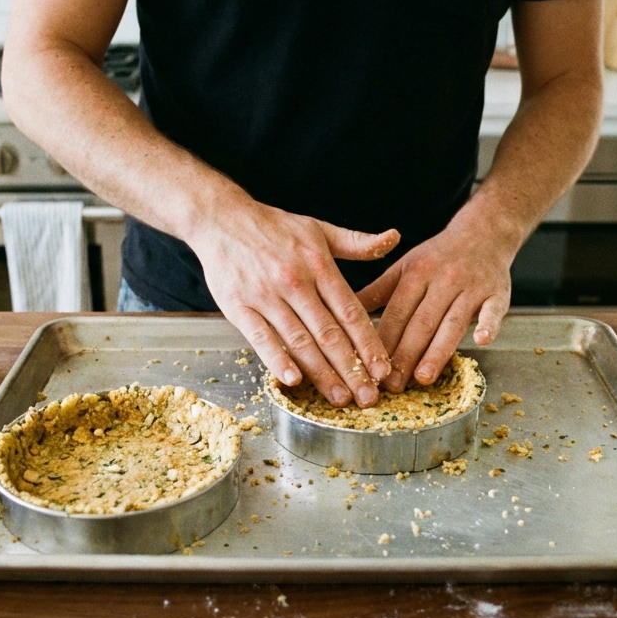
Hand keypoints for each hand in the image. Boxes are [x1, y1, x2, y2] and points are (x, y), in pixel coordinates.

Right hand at [187, 201, 399, 406]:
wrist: (221, 219)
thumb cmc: (273, 227)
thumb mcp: (319, 228)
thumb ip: (357, 242)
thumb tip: (394, 239)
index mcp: (318, 265)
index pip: (350, 312)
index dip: (369, 344)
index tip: (383, 369)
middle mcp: (295, 282)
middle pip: (329, 333)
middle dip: (351, 369)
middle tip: (368, 397)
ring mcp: (265, 296)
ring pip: (299, 341)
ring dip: (321, 373)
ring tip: (339, 398)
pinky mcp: (238, 307)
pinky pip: (261, 338)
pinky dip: (277, 359)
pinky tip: (293, 380)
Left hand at [356, 221, 513, 392]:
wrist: (483, 233)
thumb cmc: (438, 256)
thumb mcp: (405, 267)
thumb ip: (377, 292)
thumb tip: (341, 313)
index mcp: (416, 273)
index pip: (397, 313)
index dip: (384, 342)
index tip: (372, 369)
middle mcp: (443, 279)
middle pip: (422, 322)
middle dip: (406, 355)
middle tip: (393, 385)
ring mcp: (472, 286)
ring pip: (452, 323)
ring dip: (437, 351)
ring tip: (423, 377)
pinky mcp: (498, 293)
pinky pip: (493, 311)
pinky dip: (488, 325)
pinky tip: (480, 341)